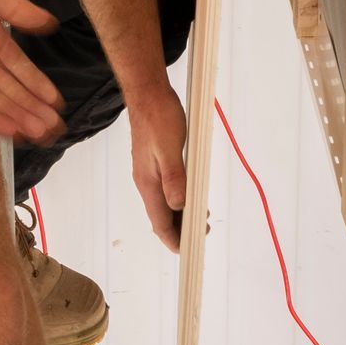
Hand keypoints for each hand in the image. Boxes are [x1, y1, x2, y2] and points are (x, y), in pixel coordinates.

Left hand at [0, 0, 64, 144]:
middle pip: (12, 90)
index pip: (22, 70)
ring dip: (16, 117)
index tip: (56, 104)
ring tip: (38, 134)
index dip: (39, 87)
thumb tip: (50, 24)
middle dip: (33, 109)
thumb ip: (19, 11)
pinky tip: (8, 129)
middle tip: (53, 128)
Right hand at [128, 79, 187, 247]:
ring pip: (163, 203)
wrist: (147, 94)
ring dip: (179, 215)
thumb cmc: (159, 117)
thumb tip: (179, 205)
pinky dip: (177, 199)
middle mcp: (146, 181)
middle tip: (200, 235)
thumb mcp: (170, 148)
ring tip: (198, 219)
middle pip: (160, 216)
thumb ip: (175, 178)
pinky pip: (164, 190)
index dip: (172, 238)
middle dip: (178, 230)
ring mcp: (148, 172)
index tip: (186, 250)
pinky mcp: (153, 163)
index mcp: (148, 182)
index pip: (159, 221)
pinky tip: (188, 196)